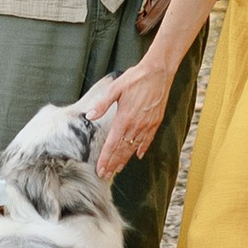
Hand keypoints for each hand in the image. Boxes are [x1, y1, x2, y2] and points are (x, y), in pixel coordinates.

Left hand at [92, 49, 172, 176]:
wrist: (158, 73)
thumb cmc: (135, 78)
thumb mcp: (115, 88)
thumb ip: (102, 104)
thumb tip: (89, 116)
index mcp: (124, 119)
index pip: (112, 144)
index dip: (105, 159)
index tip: (100, 170)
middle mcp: (135, 126)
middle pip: (122, 150)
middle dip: (113, 163)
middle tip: (106, 175)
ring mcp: (147, 125)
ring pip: (134, 147)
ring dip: (125, 159)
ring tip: (118, 168)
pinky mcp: (155, 122)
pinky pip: (147, 140)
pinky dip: (141, 149)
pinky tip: (137, 155)